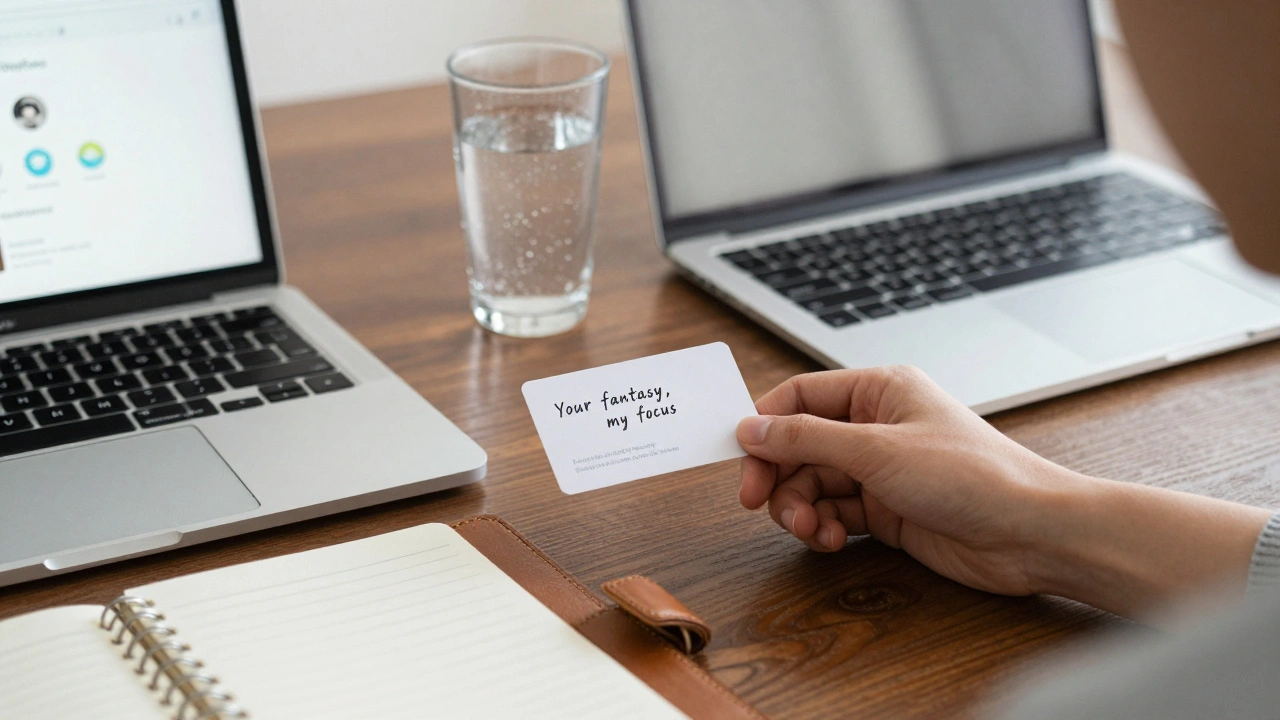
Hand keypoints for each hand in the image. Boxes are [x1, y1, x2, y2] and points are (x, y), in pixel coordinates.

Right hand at [736, 366, 1069, 595]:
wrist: (1029, 533)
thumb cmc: (973, 476)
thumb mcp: (876, 450)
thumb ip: (806, 439)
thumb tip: (751, 428)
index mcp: (879, 390)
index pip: (800, 397)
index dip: (765, 426)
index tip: (742, 458)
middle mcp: (877, 425)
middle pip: (800, 445)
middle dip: (779, 476)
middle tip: (759, 503)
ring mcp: (882, 469)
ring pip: (813, 483)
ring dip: (800, 508)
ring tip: (809, 529)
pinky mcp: (888, 510)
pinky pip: (834, 513)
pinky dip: (823, 528)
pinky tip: (830, 540)